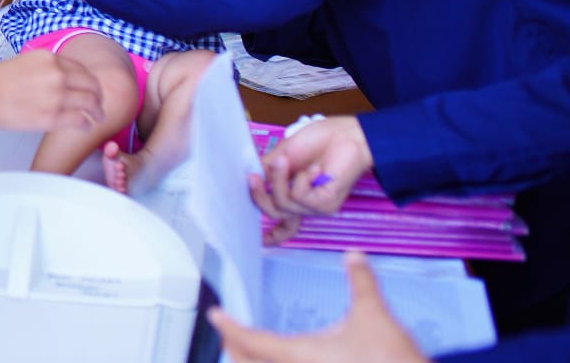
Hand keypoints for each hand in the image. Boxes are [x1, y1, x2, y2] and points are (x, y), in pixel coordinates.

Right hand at [0, 49, 102, 132]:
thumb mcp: (22, 61)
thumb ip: (43, 68)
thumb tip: (53, 78)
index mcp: (49, 58)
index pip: (81, 69)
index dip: (88, 81)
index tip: (90, 88)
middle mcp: (58, 74)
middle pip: (91, 85)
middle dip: (98, 96)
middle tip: (98, 104)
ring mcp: (57, 95)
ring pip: (90, 103)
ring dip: (97, 112)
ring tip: (97, 118)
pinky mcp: (53, 116)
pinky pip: (80, 120)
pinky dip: (86, 124)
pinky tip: (85, 127)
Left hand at [209, 251, 426, 362]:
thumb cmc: (391, 360)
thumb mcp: (372, 314)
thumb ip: (360, 282)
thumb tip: (355, 254)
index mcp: (297, 355)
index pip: (248, 339)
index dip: (228, 326)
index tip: (215, 314)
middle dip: (233, 348)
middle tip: (227, 330)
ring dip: (250, 362)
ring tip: (246, 347)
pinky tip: (281, 360)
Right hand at [248, 115, 372, 223]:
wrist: (345, 135)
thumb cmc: (318, 141)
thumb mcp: (282, 154)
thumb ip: (267, 169)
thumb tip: (249, 177)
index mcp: (295, 193)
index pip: (284, 220)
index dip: (272, 234)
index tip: (262, 243)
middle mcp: (305, 204)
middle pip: (273, 213)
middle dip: (258, 195)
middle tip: (253, 177)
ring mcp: (315, 206)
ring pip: (283, 204)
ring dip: (279, 179)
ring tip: (286, 160)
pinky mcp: (326, 205)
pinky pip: (300, 197)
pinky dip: (302, 179)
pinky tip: (316, 169)